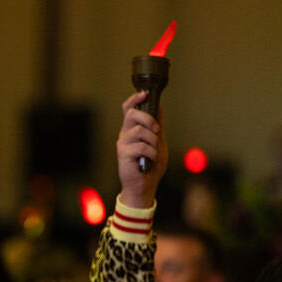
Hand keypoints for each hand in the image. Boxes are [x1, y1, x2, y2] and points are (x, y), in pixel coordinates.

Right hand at [117, 91, 167, 207]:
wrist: (145, 187)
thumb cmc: (150, 166)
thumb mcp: (158, 142)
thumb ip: (158, 126)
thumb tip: (159, 107)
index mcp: (132, 130)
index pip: (128, 109)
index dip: (134, 99)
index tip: (144, 94)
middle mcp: (125, 135)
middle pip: (131, 114)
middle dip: (148, 118)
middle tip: (157, 130)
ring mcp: (123, 144)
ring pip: (138, 130)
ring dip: (152, 140)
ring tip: (154, 152)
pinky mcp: (123, 155)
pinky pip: (141, 146)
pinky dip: (151, 153)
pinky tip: (151, 160)